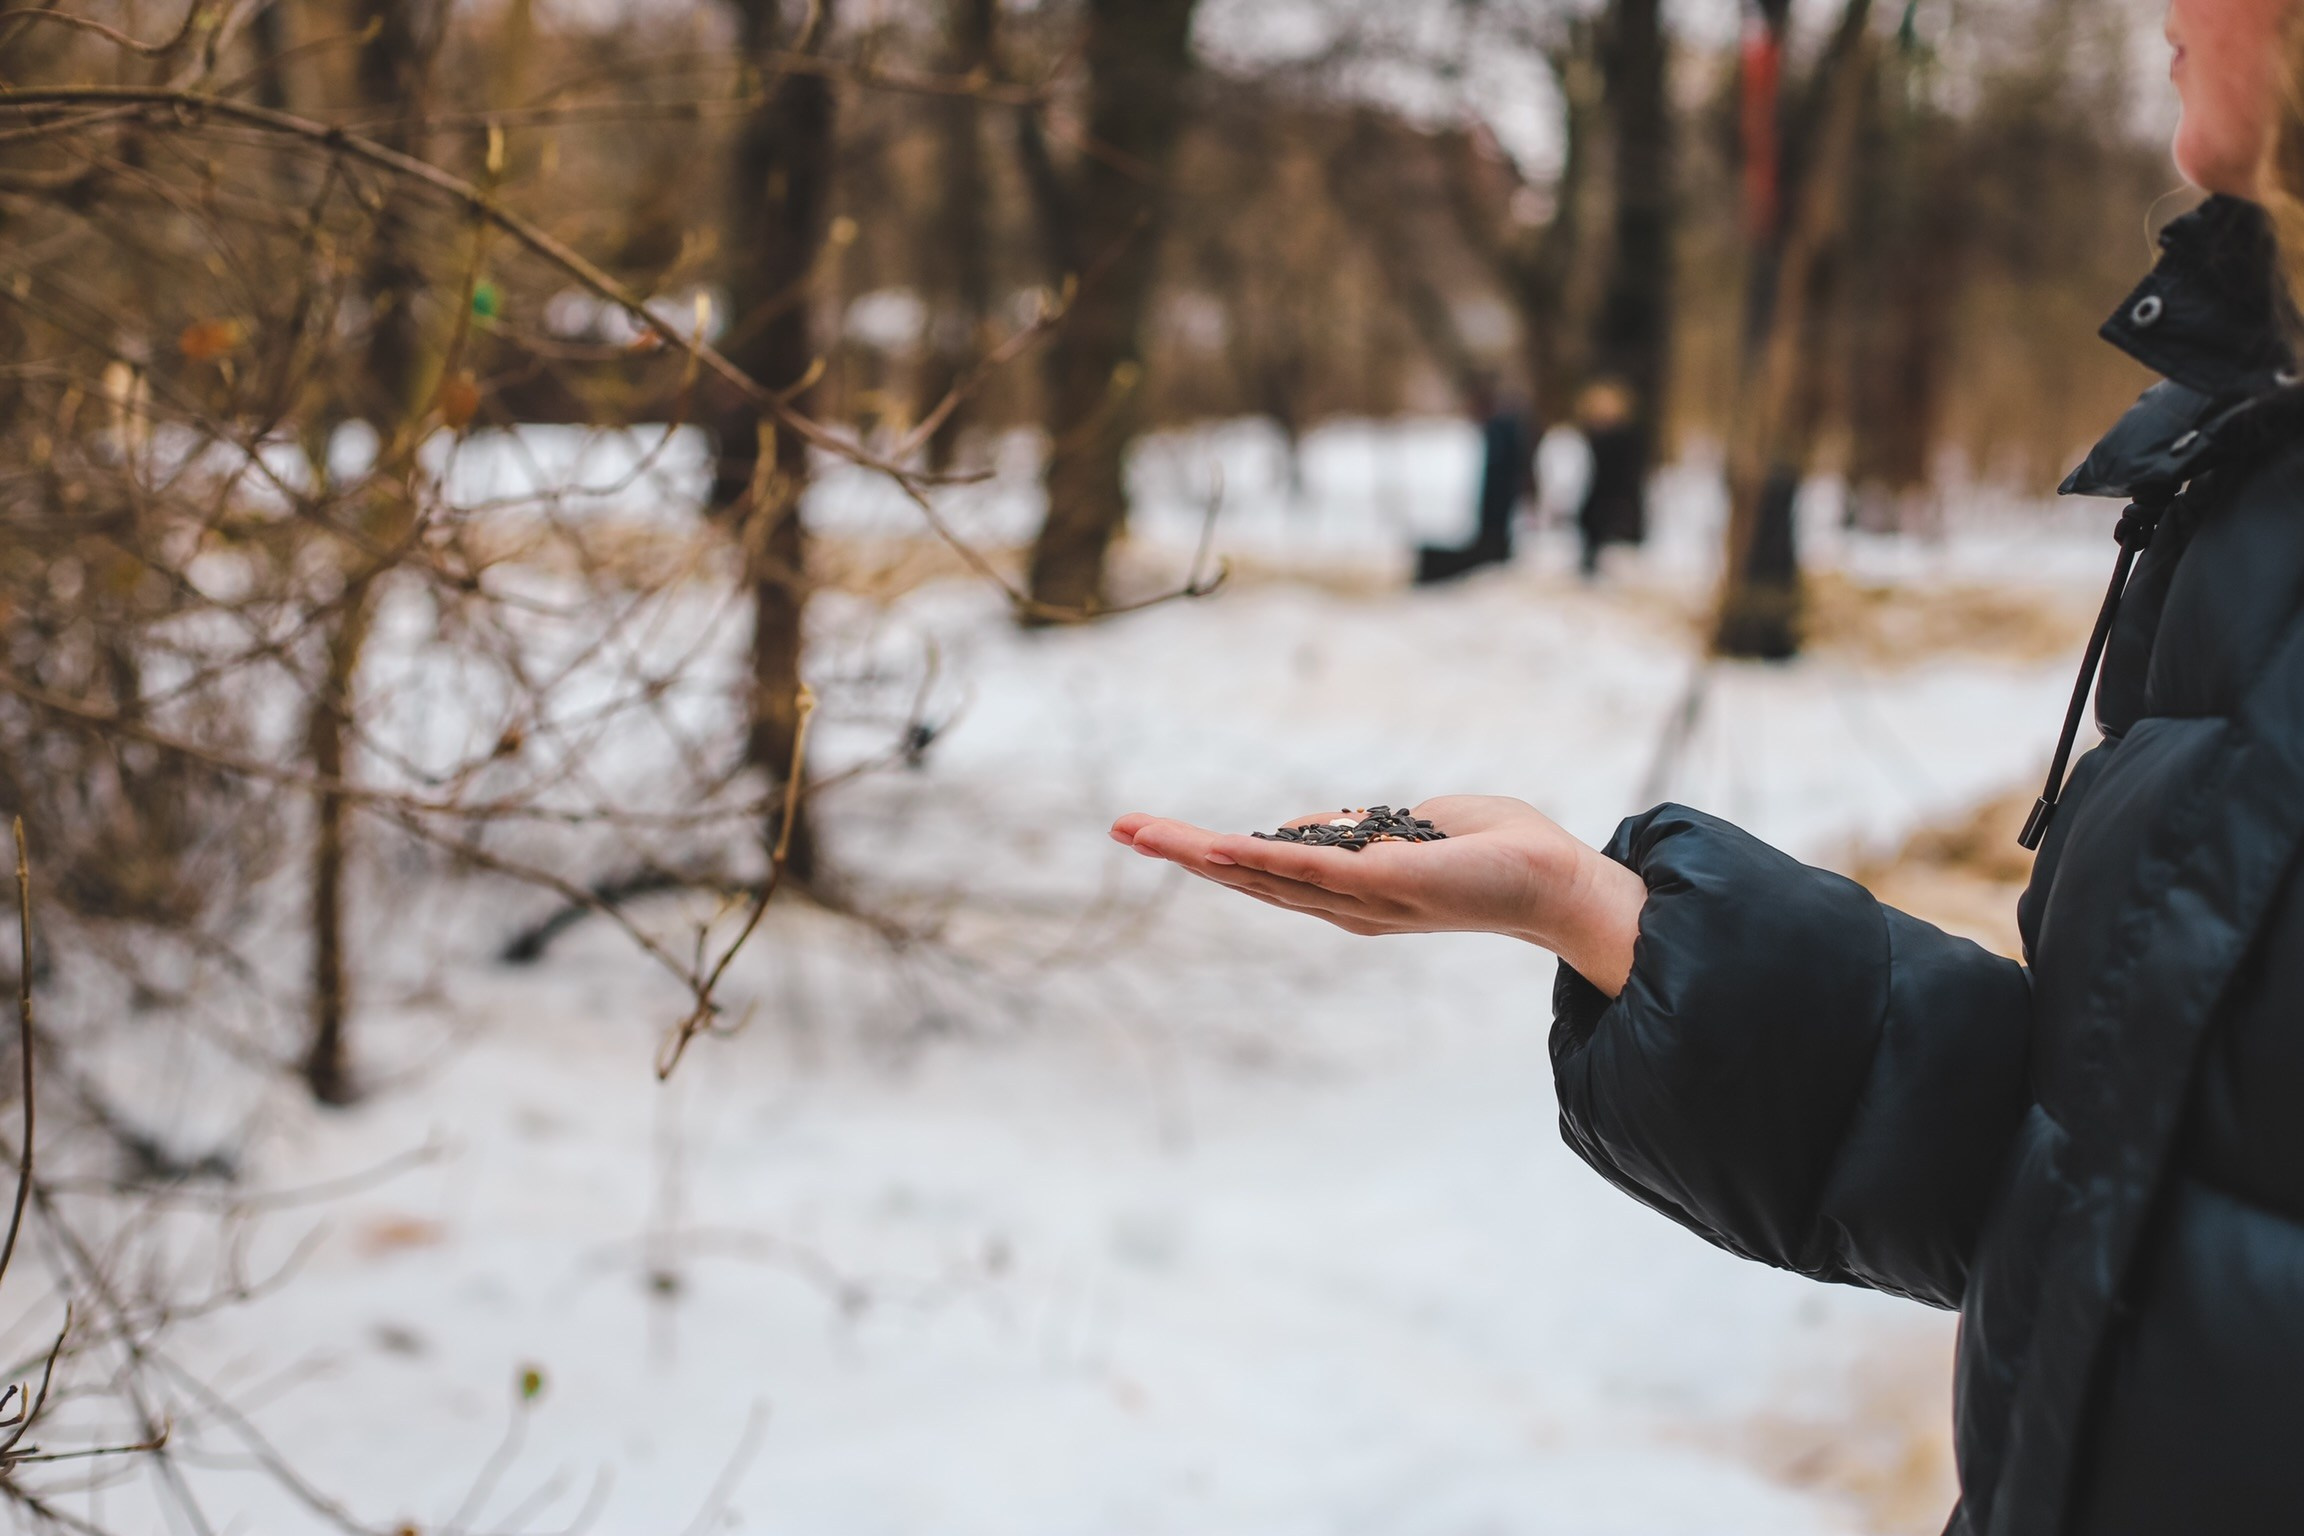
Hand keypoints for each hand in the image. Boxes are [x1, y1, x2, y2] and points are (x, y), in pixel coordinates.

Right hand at [1110, 796, 1645, 995]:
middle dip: (1181, 852)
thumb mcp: (1415, 825)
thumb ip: (1360, 825)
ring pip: (1262, 874)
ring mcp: (1359, 900)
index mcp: (1349, 893)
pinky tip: (1216, 847)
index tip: (1156, 832)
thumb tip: (1308, 823)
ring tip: (1143, 833)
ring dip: (1199, 853)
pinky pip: (1307, 870)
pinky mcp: (1381, 886)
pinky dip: (1258, 858)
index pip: (1265, 871)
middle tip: (1122, 829)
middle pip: (1246, 877)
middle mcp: (1344, 907)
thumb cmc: (1498, 853)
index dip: (1209, 853)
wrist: (1558, 883)